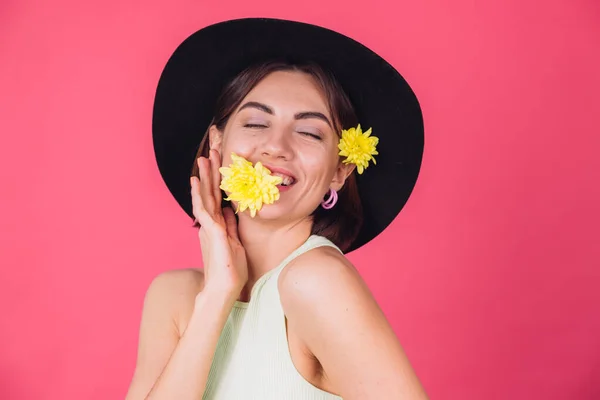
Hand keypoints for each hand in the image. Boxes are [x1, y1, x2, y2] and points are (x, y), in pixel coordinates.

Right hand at [191, 149, 247, 298]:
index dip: (217, 180)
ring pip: (205, 197)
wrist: (223, 291)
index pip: (216, 198)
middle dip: (210, 172)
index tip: (219, 162)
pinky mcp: (211, 234)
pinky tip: (197, 181)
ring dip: (204, 178)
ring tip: (203, 159)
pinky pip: (204, 210)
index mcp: (216, 226)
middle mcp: (210, 225)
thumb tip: (228, 211)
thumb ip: (230, 226)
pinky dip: (199, 194)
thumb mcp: (234, 243)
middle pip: (209, 193)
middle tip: (210, 152)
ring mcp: (209, 228)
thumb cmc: (230, 271)